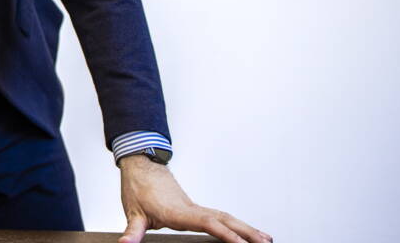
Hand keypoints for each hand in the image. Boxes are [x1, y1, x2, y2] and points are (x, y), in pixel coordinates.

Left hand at [118, 155, 271, 242]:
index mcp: (178, 212)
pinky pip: (220, 216)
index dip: (226, 234)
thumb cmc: (137, 187)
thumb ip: (132, 231)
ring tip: (266, 239)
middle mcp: (191, 208)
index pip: (207, 223)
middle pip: (224, 219)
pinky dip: (235, 224)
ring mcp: (195, 207)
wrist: (141, 165)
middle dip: (246, 231)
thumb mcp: (133, 212)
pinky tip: (245, 231)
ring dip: (246, 227)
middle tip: (266, 242)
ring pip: (225, 216)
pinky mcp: (195, 208)